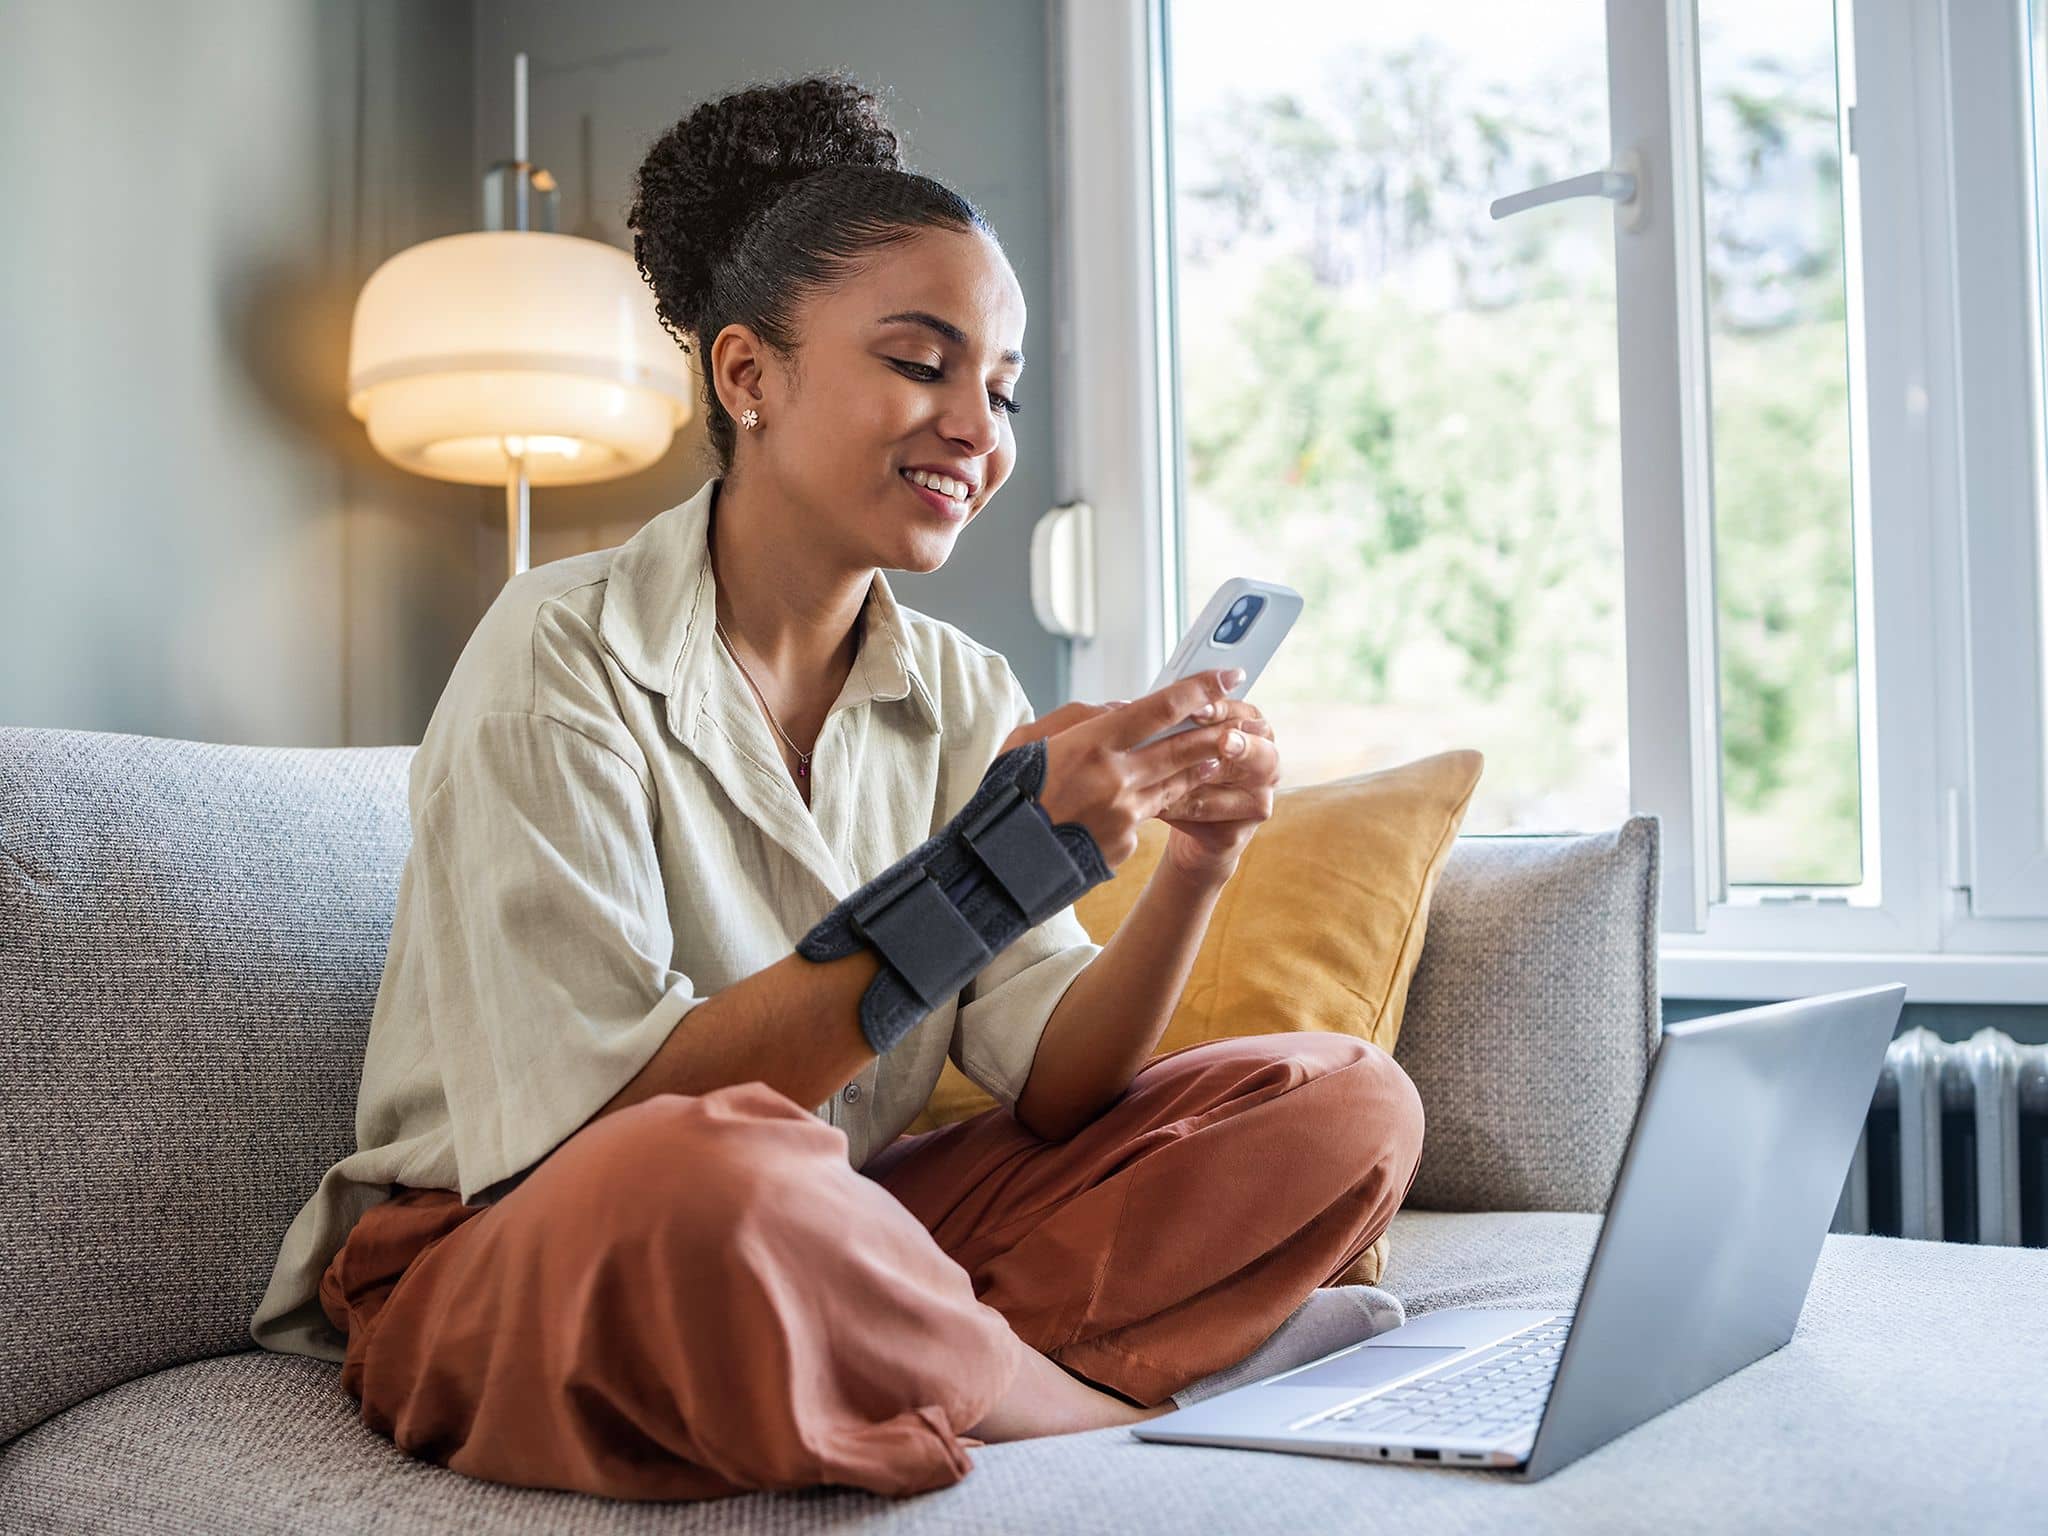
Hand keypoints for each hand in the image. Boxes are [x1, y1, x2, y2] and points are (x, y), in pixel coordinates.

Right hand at [1020, 669, 1264, 870]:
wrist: (997, 865)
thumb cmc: (1006, 796)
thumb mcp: (1027, 742)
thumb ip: (1076, 718)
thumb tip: (1121, 709)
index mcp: (1090, 745)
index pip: (1159, 709)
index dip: (1199, 689)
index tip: (1228, 675)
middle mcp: (1116, 779)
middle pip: (1184, 747)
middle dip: (1216, 730)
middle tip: (1241, 717)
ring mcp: (1126, 815)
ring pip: (1177, 783)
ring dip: (1199, 766)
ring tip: (1216, 753)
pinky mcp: (1127, 845)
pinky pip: (1148, 815)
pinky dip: (1151, 802)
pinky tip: (1149, 797)